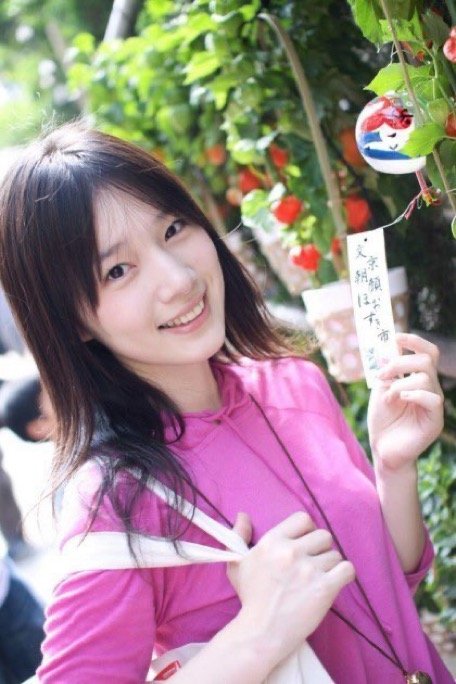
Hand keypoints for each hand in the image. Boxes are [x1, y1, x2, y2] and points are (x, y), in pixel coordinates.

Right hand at [227, 512, 354, 667]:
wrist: (262, 632)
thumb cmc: (250, 598)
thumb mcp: (237, 563)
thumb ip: (239, 535)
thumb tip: (242, 514)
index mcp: (272, 541)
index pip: (303, 519)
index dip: (307, 530)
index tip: (304, 544)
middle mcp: (291, 551)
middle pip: (323, 536)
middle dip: (320, 549)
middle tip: (312, 564)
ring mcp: (309, 569)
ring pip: (335, 555)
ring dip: (330, 566)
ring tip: (318, 579)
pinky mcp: (324, 588)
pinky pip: (347, 569)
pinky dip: (344, 575)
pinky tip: (334, 582)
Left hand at [368, 333, 443, 471]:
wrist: (382, 448)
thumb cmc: (383, 419)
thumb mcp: (380, 389)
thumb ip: (386, 370)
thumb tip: (387, 347)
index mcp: (419, 379)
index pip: (427, 353)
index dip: (415, 341)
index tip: (395, 337)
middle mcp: (430, 389)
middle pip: (426, 361)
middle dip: (400, 363)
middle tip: (382, 375)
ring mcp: (434, 404)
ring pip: (426, 378)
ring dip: (400, 384)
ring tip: (387, 398)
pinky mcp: (435, 420)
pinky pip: (433, 399)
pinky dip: (413, 395)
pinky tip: (400, 400)